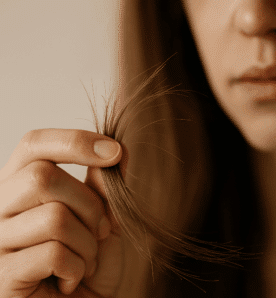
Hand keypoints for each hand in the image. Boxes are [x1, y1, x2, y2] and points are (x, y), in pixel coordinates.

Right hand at [0, 129, 122, 296]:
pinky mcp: (2, 276)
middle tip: (101, 230)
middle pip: (42, 177)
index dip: (74, 141)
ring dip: (86, 242)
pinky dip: (76, 267)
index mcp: (22, 185)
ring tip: (86, 258)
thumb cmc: (94, 258)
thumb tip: (118, 149)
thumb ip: (103, 183)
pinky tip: (71, 280)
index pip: (34, 144)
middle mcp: (0, 208)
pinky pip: (52, 254)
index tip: (114, 151)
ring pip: (54, 217)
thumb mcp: (105, 214)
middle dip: (89, 205)